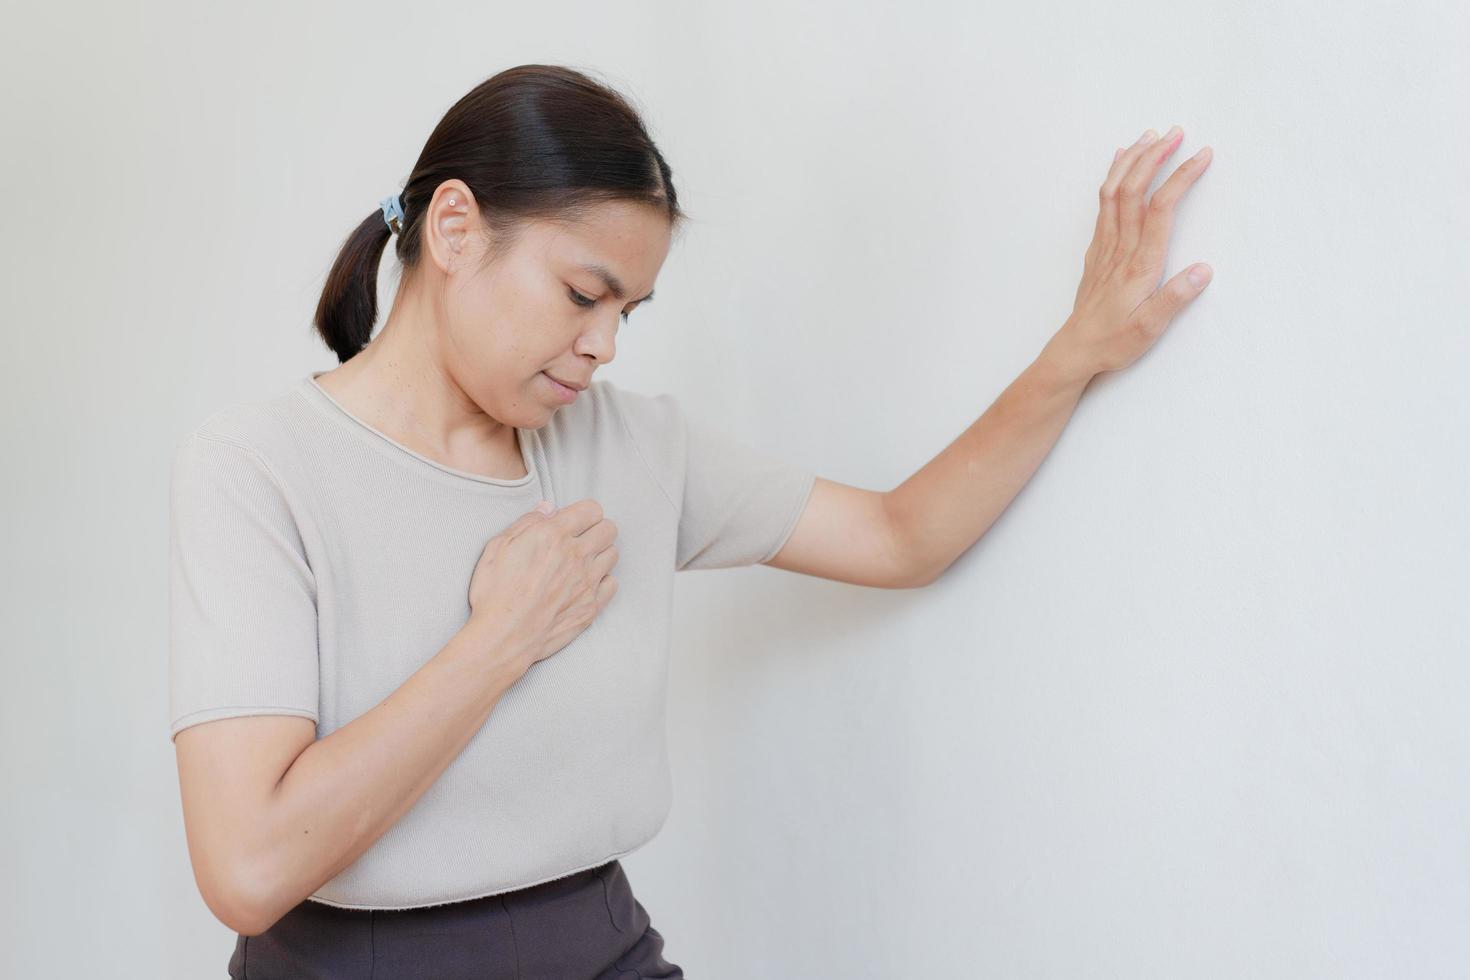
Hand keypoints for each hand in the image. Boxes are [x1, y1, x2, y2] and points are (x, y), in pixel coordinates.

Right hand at [466, 498, 619, 674]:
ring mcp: (587, 582)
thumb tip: (548, 509)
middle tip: (581, 539)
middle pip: (609, 529)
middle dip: (596, 529)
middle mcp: (576, 556)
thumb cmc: (495, 593)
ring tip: (582, 562)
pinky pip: (612, 584)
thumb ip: (527, 523)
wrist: (502, 637)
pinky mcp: (591, 606)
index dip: (583, 513)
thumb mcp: (498, 547)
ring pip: (613, 554)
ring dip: (600, 554)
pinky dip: (602, 581)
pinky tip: (585, 584)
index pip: (591, 510)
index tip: (574, 521)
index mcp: (554, 536)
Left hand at [1053, 125, 1213, 376]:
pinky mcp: (1097, 251)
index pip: (1162, 208)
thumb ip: (1175, 298)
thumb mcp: (1149, 328)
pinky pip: (1102, 204)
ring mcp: (1105, 246)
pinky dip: (1113, 177)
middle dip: (1155, 156)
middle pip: (1134, 189)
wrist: (1075, 350)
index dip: (1181, 177)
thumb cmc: (1114, 341)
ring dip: (1132, 160)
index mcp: (1140, 263)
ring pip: (1114, 192)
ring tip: (1150, 136)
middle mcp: (1120, 247)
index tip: (1203, 154)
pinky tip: (1119, 164)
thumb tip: (1203, 270)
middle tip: (1176, 132)